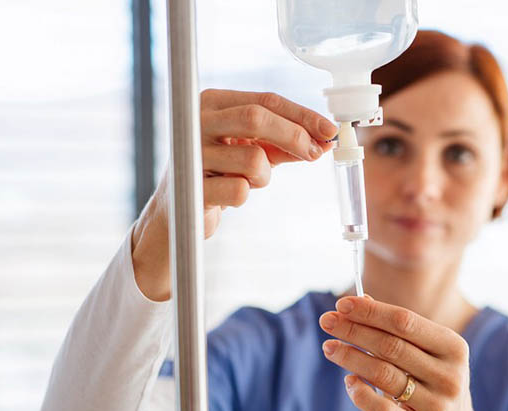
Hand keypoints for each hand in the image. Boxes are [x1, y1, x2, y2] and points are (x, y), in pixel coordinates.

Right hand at [131, 89, 337, 300]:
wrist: (177, 213)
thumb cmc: (219, 173)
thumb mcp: (252, 150)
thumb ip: (285, 143)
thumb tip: (324, 140)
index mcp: (212, 103)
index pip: (266, 100)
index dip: (303, 115)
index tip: (330, 130)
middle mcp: (196, 121)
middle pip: (257, 117)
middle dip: (294, 136)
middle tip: (315, 153)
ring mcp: (191, 153)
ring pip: (254, 159)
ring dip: (264, 176)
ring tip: (248, 181)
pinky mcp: (191, 187)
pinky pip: (241, 190)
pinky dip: (245, 195)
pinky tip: (227, 195)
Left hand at [318, 296, 494, 410]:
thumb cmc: (431, 383)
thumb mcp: (424, 353)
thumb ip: (396, 329)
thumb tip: (361, 300)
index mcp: (454, 348)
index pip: (405, 322)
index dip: (371, 312)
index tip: (342, 304)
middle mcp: (449, 376)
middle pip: (391, 346)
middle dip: (354, 331)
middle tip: (326, 322)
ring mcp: (437, 406)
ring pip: (383, 375)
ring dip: (351, 358)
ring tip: (330, 348)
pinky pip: (383, 410)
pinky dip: (361, 394)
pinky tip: (349, 381)